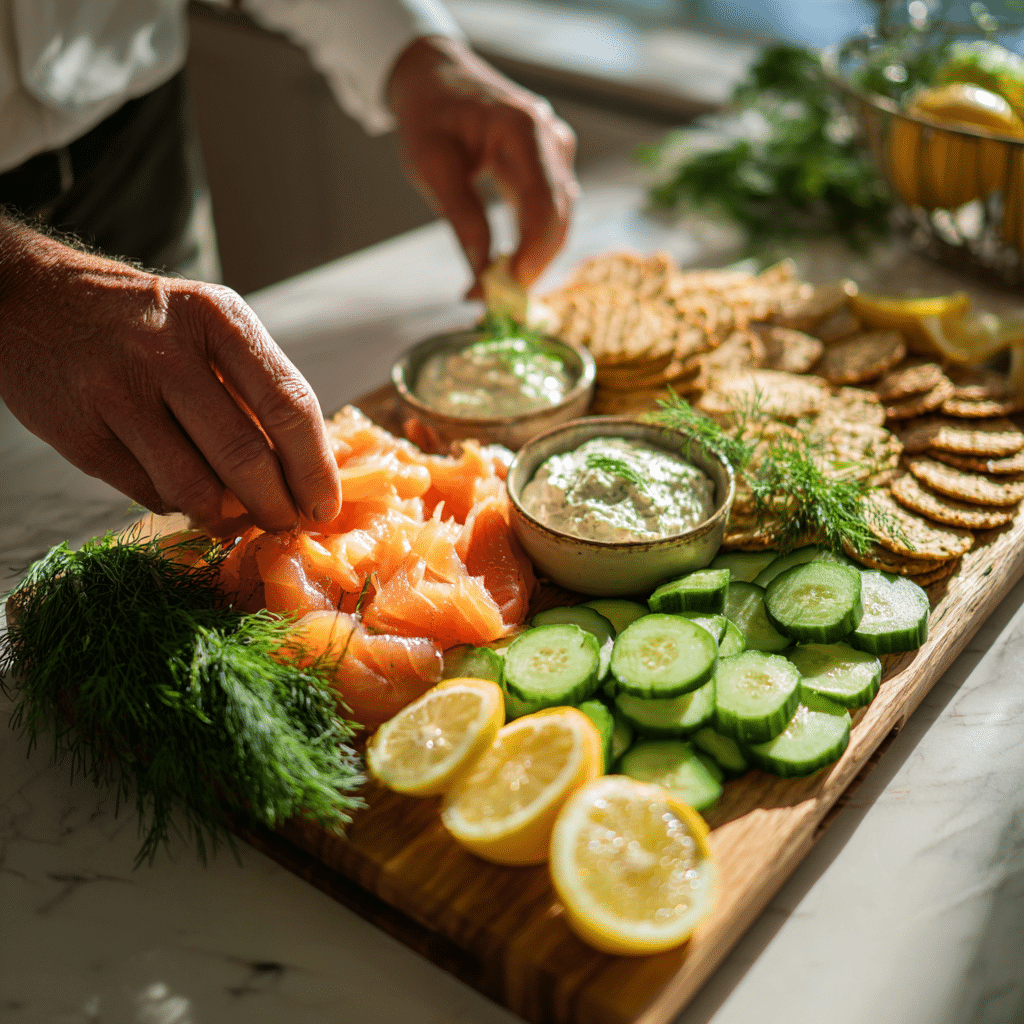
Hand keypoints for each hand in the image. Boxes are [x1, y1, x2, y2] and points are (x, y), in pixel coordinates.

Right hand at [0, 218, 341, 536]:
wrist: (32, 300)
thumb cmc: (143, 322)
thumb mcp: (208, 325)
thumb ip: (256, 387)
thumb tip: (310, 470)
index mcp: (218, 319)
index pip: (290, 406)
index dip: (315, 469)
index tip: (324, 506)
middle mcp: (167, 352)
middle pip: (245, 458)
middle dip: (276, 507)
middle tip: (285, 523)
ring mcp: (117, 393)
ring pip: (196, 489)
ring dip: (227, 517)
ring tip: (237, 514)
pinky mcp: (80, 434)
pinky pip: (150, 495)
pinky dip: (178, 504)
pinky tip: (183, 489)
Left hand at [388, 36, 576, 294]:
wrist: (437, 78)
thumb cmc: (430, 116)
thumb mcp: (432, 167)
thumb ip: (462, 218)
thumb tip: (482, 274)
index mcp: (524, 130)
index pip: (545, 202)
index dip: (535, 251)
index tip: (511, 287)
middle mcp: (551, 139)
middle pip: (559, 217)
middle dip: (534, 263)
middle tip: (500, 300)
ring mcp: (556, 152)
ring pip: (559, 219)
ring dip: (535, 257)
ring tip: (498, 286)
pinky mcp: (551, 166)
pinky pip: (551, 212)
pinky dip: (533, 243)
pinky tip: (509, 264)